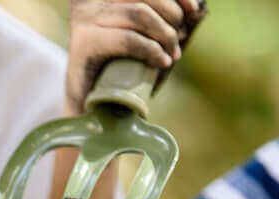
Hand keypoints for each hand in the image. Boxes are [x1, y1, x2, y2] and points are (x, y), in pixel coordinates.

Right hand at [66, 0, 206, 113]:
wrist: (85, 108)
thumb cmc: (111, 73)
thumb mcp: (132, 35)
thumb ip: (150, 18)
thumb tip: (193, 7)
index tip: (193, 8)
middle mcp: (89, 5)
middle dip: (172, 13)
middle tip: (180, 37)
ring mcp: (85, 22)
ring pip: (139, 14)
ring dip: (165, 33)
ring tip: (172, 53)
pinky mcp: (84, 44)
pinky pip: (128, 39)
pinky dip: (151, 49)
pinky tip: (162, 61)